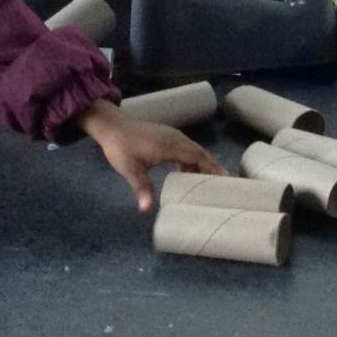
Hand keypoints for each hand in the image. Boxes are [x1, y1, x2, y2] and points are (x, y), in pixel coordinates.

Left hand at [77, 101, 222, 211]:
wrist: (111, 125)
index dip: (212, 167)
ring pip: (193, 149)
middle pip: (200, 152)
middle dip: (211, 167)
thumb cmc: (121, 147)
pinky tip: (185, 171)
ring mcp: (171, 135)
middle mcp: (175, 138)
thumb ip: (141, 188)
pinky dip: (191, 159)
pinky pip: (186, 147)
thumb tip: (146, 210)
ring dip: (200, 163)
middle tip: (221, 183)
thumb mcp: (130, 170)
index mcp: (171, 146)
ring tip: (204, 181)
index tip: (225, 179)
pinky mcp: (166, 135)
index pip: (198, 156)